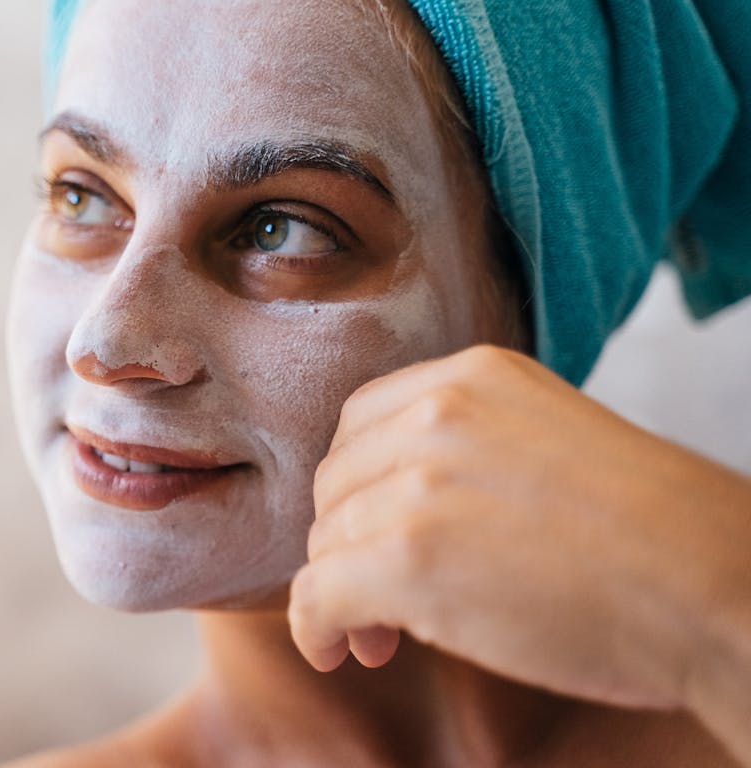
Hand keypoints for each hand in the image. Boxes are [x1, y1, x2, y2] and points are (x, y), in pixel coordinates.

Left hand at [288, 345, 750, 717]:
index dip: (356, 484)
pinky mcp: (409, 559)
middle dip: (347, 541)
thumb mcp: (549, 440)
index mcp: (471, 377)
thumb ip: (468, 448)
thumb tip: (391, 503)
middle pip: (337, 483)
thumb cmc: (647, 532)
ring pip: (325, 539)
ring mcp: (418, 484)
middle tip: (378, 597)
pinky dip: (315, 627)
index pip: (360, 423)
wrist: (711, 584)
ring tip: (378, 636)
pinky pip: (317, 593)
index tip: (373, 528)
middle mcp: (435, 416)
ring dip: (340, 590)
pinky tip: (336, 650)